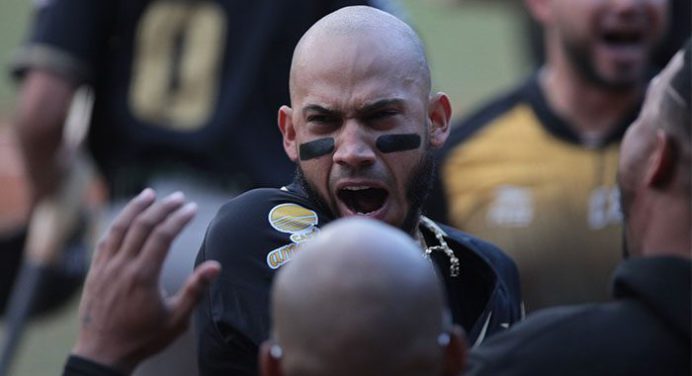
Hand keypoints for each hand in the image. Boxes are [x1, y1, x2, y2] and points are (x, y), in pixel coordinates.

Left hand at [71, 188, 220, 373]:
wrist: (103, 354)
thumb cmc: (143, 338)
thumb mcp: (177, 319)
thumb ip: (196, 290)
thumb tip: (215, 266)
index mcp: (144, 276)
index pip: (163, 236)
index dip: (179, 219)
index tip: (192, 209)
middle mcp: (122, 266)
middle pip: (142, 226)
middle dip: (162, 207)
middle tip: (178, 198)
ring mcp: (105, 268)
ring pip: (120, 228)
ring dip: (135, 208)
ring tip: (149, 194)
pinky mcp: (94, 272)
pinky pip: (104, 241)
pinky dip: (116, 225)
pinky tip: (125, 219)